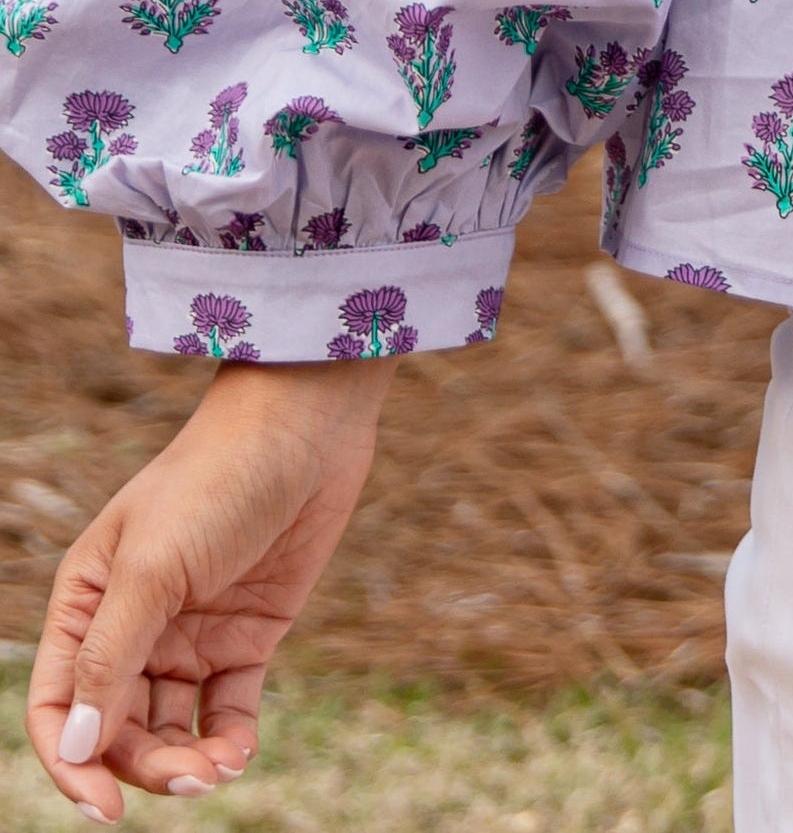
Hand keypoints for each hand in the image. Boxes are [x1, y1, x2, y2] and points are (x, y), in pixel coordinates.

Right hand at [26, 356, 393, 817]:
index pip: (58, 705)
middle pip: (115, 728)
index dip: (71, 763)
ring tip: (218, 770)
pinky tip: (237, 754)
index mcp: (87, 602)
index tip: (106, 809)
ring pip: (168, 729)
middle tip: (187, 782)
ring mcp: (189, 633)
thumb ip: (110, 657)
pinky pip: (223, 710)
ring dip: (186, 763)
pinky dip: (227, 741)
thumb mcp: (153, 567)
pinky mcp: (245, 636)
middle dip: (143, 767)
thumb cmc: (215, 479)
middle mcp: (132, 626)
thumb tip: (76, 746)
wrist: (306, 427)